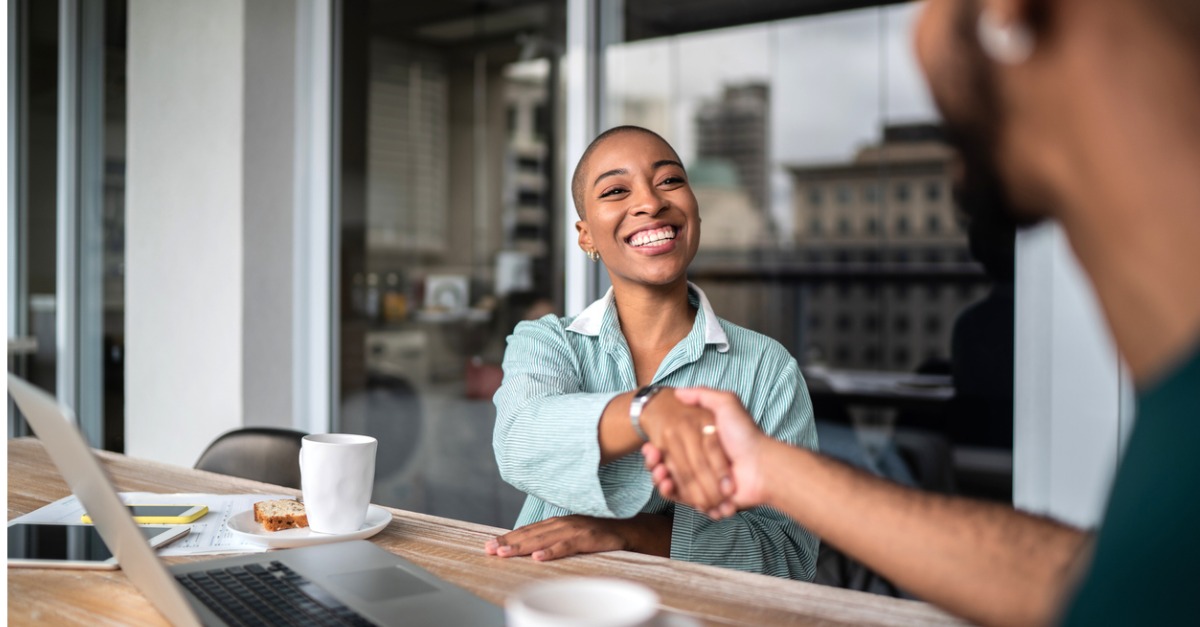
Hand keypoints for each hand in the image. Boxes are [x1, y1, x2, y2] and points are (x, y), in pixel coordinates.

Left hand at [484, 514, 669, 560]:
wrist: (631, 530)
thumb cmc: (600, 535)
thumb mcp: (574, 535)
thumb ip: (555, 539)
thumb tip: (531, 550)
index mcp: (558, 522)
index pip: (528, 530)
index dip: (508, 537)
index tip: (489, 545)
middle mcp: (564, 522)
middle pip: (531, 533)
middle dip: (508, 542)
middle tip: (489, 549)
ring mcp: (577, 528)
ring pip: (544, 538)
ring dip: (522, 546)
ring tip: (504, 553)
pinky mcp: (590, 537)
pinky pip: (568, 545)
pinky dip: (552, 550)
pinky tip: (538, 557)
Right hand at [638, 390, 733, 515]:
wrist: (761, 466)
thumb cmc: (745, 435)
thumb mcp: (726, 404)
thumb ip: (703, 395)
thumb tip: (678, 392)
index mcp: (701, 446)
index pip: (671, 449)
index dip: (657, 449)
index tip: (650, 446)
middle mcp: (701, 464)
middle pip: (668, 467)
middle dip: (655, 464)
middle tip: (652, 458)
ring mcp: (703, 483)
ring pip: (672, 484)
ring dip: (660, 478)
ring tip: (659, 472)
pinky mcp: (706, 500)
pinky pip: (682, 499)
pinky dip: (672, 493)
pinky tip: (667, 483)